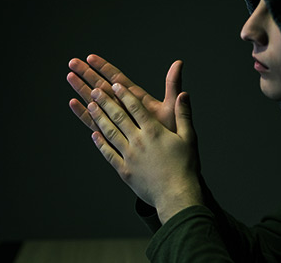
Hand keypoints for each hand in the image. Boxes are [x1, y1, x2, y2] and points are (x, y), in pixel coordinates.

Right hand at [67, 54, 181, 131]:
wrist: (168, 159)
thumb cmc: (171, 133)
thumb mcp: (171, 106)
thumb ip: (172, 84)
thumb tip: (179, 63)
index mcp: (136, 98)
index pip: (117, 78)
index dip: (103, 67)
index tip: (90, 57)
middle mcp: (124, 107)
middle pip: (102, 87)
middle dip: (87, 74)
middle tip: (72, 62)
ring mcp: (117, 121)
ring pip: (95, 102)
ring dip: (82, 90)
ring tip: (69, 77)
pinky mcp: (112, 135)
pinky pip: (95, 122)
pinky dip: (84, 113)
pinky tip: (74, 103)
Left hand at [87, 83, 201, 223]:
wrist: (177, 195)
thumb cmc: (186, 167)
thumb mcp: (189, 138)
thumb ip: (184, 115)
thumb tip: (183, 94)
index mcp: (154, 131)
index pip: (136, 107)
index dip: (124, 94)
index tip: (114, 84)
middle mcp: (139, 141)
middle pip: (119, 117)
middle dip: (106, 101)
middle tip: (94, 89)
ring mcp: (129, 156)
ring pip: (110, 133)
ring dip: (99, 118)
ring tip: (90, 106)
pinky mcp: (125, 171)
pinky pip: (109, 154)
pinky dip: (100, 144)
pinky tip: (94, 135)